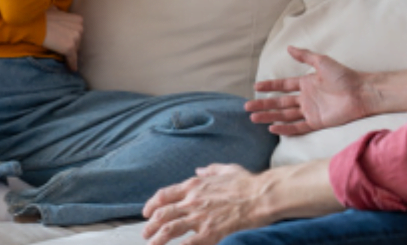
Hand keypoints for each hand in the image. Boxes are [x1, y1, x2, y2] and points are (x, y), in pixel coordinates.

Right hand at [42, 7, 82, 70]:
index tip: (65, 39)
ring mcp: (75, 38)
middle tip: (60, 45)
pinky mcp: (69, 48)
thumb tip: (58, 13)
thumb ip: (61, 14)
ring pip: (75, 50)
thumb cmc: (41, 17)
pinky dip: (72, 64)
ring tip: (61, 53)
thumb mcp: (55, 10)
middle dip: (71, 44)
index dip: (71, 36)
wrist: (33, 24)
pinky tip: (72, 69)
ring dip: (69, 53)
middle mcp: (80, 28)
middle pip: (78, 42)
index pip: (78, 32)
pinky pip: (72, 59)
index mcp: (78, 19)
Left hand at [143, 160, 343, 244]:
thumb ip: (210, 170)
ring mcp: (199, 218)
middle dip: (150, 225)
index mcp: (194, 185)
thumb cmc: (247, 183)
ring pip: (168, 229)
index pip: (164, 195)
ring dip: (157, 238)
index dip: (152, 204)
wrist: (261, 195)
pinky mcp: (209, 233)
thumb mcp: (226, 169)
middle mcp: (192, 201)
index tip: (146, 212)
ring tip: (151, 244)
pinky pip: (186, 244)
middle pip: (162, 214)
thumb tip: (200, 170)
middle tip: (145, 233)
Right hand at [246, 46, 378, 135]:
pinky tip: (272, 128)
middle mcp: (306, 98)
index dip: (269, 86)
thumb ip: (304, 56)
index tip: (255, 87)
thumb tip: (288, 47)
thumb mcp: (322, 61)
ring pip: (285, 115)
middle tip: (247, 106)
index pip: (282, 86)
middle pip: (280, 102)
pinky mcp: (317, 122)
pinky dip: (285, 128)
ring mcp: (311, 111)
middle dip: (263, 104)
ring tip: (254, 118)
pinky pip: (298, 127)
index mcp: (306, 83)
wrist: (361, 92)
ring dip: (269, 116)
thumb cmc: (344, 75)